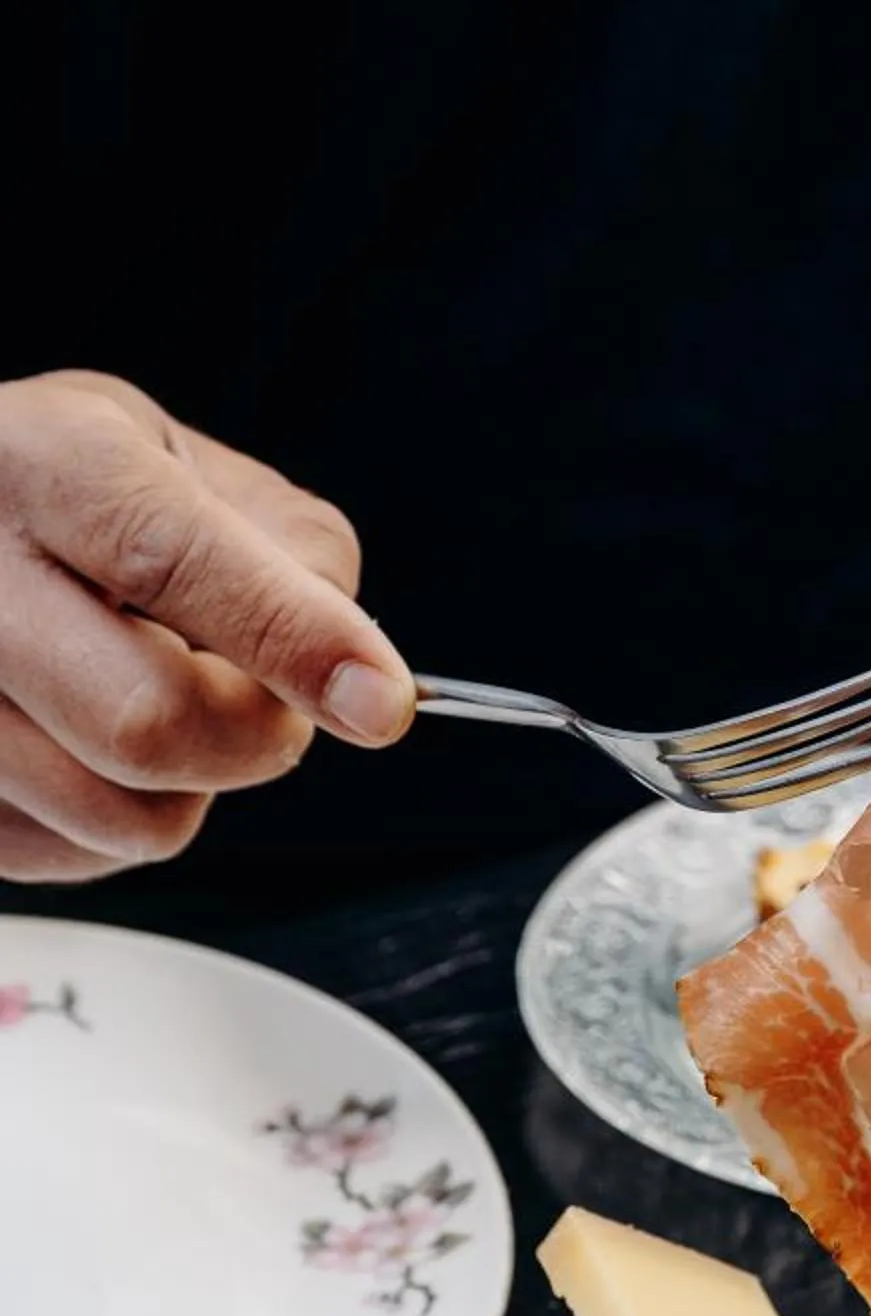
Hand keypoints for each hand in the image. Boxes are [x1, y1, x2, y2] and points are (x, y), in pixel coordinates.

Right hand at [0, 370, 412, 878]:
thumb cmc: (63, 488)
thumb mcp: (177, 457)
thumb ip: (286, 545)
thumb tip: (352, 670)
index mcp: (43, 466)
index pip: (168, 561)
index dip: (292, 639)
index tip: (381, 700)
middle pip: (146, 722)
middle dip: (256, 733)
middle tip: (266, 693)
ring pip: (125, 818)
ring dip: (192, 783)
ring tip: (151, 692)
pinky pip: (81, 858)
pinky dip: (123, 817)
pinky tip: (89, 736)